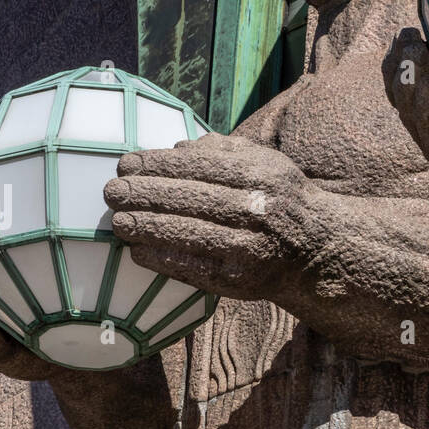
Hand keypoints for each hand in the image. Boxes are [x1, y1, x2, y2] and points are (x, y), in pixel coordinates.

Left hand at [103, 133, 330, 304]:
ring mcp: (249, 246)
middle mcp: (259, 208)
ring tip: (118, 220)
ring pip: (189, 232)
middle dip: (146, 193)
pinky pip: (193, 268)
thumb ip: (226, 151)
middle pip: (191, 198)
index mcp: (263, 175)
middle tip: (112, 191)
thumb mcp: (266, 165)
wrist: (317, 251)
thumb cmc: (282, 199)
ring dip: (148, 226)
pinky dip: (162, 258)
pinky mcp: (240, 280)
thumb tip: (179, 148)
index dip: (160, 164)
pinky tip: (138, 250)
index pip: (202, 166)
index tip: (127, 163)